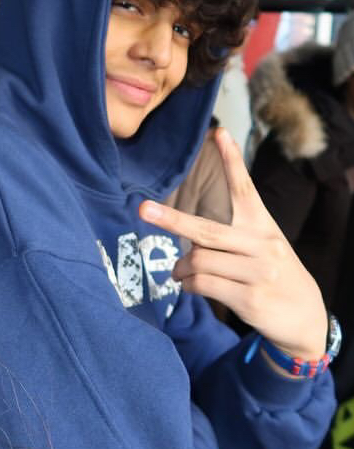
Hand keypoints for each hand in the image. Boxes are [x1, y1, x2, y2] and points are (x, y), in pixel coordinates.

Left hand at [140, 128, 326, 362]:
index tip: (219, 132)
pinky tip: (190, 285)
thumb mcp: (262, 246)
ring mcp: (257, 272)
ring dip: (181, 268)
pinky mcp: (250, 298)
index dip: (231, 160)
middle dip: (171, 220)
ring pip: (198, 260)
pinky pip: (202, 284)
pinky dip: (188, 284)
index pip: (244, 188)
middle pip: (206, 230)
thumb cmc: (271, 274)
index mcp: (262, 225)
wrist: (305, 316)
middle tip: (144, 209)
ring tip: (180, 272)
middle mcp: (262, 245)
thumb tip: (185, 243)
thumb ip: (228, 237)